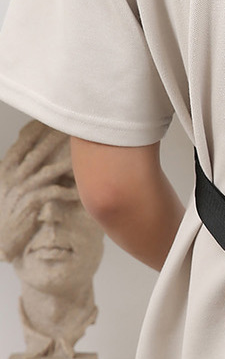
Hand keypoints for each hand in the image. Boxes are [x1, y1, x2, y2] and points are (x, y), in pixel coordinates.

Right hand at [0, 121, 78, 261]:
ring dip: (67, 163)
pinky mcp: (30, 205)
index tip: (51, 119)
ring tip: (84, 157)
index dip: (36, 131)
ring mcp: (22, 190)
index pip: (21, 144)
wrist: (1, 239)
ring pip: (48, 171)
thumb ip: (20, 169)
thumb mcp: (8, 186)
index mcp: (6, 169)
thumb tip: (35, 151)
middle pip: (37, 152)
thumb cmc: (7, 212)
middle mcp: (13, 177)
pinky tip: (80, 190)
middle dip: (55, 139)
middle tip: (73, 128)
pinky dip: (68, 190)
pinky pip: (53, 192)